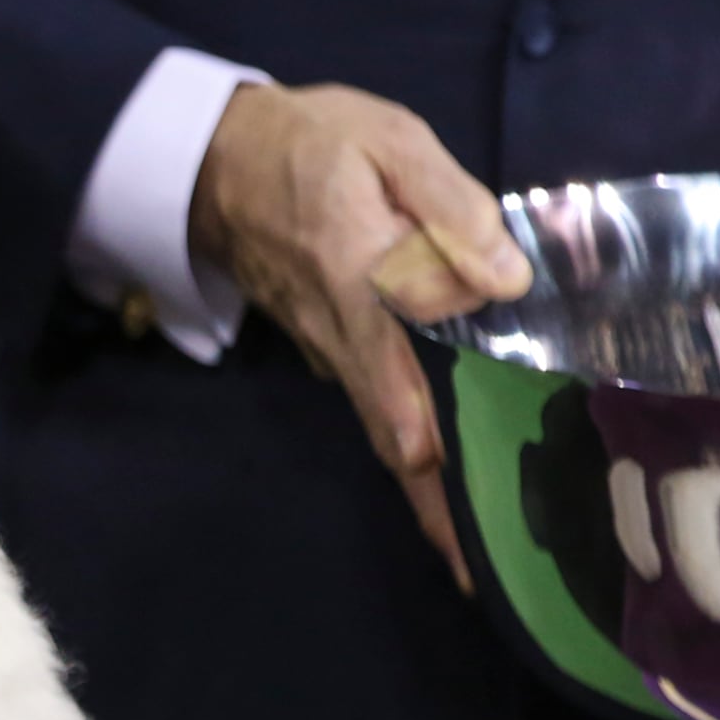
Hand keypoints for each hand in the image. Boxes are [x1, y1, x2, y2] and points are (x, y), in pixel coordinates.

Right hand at [186, 80, 528, 587]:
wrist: (214, 160)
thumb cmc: (309, 143)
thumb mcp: (386, 143)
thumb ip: (448, 205)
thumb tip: (505, 280)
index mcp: (364, 288)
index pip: (406, 395)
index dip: (438, 468)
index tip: (474, 533)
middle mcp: (345, 340)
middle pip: (398, 443)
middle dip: (441, 513)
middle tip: (492, 577)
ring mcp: (332, 351)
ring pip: (389, 431)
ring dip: (435, 484)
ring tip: (494, 536)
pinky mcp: (332, 347)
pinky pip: (381, 405)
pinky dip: (419, 442)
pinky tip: (462, 459)